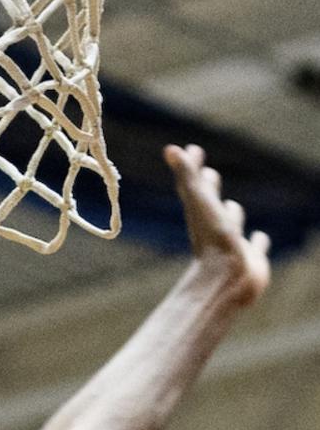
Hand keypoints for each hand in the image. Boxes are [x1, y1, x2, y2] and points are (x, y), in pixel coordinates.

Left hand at [164, 143, 270, 306]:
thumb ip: (187, 175)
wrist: (225, 280)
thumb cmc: (212, 238)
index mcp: (200, 211)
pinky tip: (260, 239)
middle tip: (209, 174)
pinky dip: (258, 242)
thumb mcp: (199, 201)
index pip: (194, 183)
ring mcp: (233, 242)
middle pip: (211, 202)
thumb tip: (170, 149)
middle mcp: (215, 225)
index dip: (192, 166)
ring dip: (233, 214)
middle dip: (210, 187)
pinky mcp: (251, 258)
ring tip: (232, 206)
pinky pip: (256, 247)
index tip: (191, 149)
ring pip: (233, 223)